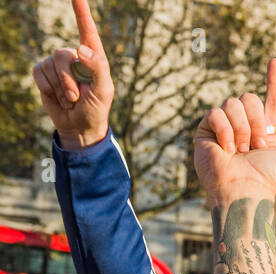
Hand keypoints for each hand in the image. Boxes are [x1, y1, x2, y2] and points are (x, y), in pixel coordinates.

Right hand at [31, 0, 113, 149]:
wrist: (79, 126)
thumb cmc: (96, 109)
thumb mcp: (104, 92)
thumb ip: (97, 68)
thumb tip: (80, 48)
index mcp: (94, 58)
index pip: (87, 30)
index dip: (81, 12)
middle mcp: (74, 57)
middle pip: (62, 55)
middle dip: (68, 80)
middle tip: (76, 96)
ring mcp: (57, 65)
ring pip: (50, 65)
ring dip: (59, 87)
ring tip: (71, 99)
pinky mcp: (44, 73)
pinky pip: (38, 72)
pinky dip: (47, 88)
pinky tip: (57, 96)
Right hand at [194, 59, 275, 206]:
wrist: (246, 190)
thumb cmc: (273, 181)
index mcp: (267, 131)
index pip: (273, 99)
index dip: (275, 81)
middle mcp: (246, 125)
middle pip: (250, 98)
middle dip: (257, 120)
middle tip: (258, 146)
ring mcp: (225, 126)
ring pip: (233, 103)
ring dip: (242, 129)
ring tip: (243, 151)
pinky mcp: (206, 129)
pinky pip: (215, 113)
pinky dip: (226, 132)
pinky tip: (227, 150)